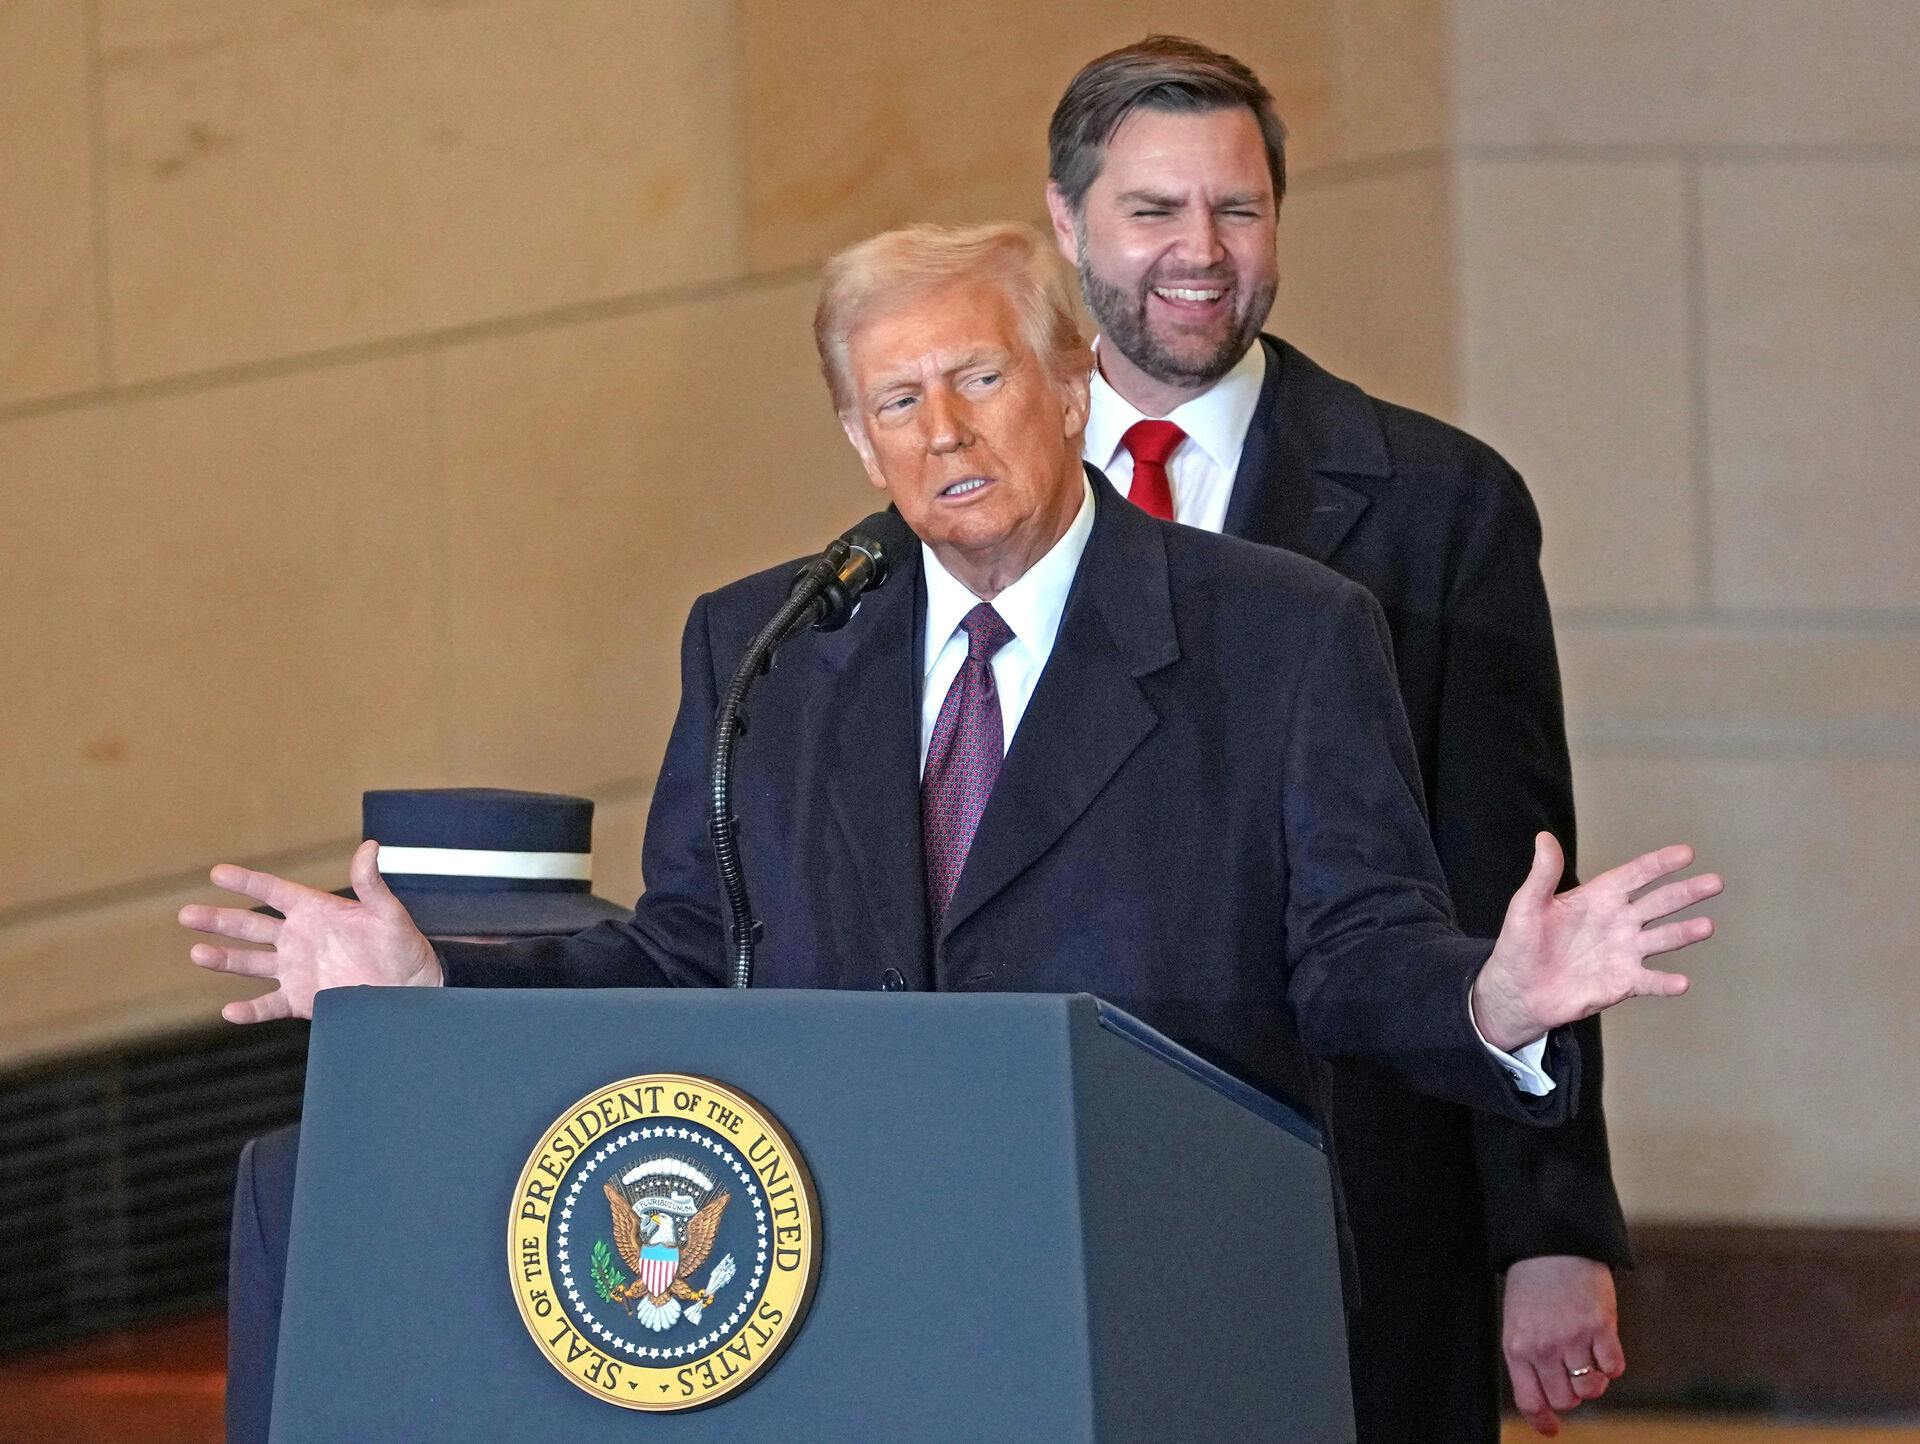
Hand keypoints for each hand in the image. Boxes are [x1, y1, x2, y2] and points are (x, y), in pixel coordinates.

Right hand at [180, 839, 441, 1022]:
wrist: (412, 988)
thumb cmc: (403, 946)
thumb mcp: (388, 912)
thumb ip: (371, 883)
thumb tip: (370, 847)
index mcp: (316, 910)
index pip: (274, 891)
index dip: (246, 882)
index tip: (216, 872)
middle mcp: (299, 938)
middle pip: (250, 925)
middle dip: (218, 920)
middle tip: (186, 914)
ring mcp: (296, 969)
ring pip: (250, 963)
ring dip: (224, 959)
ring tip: (197, 954)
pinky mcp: (301, 999)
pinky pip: (269, 1005)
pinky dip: (249, 1011)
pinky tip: (230, 1011)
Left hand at [1472, 833, 1720, 1050]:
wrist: (1518, 990)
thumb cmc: (1521, 944)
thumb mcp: (1527, 906)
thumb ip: (1542, 875)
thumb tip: (1544, 838)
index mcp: (1598, 898)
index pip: (1635, 875)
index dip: (1659, 864)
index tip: (1687, 853)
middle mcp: (1618, 922)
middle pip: (1659, 903)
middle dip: (1686, 892)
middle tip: (1715, 882)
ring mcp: (1623, 952)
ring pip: (1662, 939)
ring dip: (1684, 933)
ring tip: (1707, 926)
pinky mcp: (1622, 982)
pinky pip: (1650, 981)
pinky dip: (1665, 983)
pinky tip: (1682, 982)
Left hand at [1503, 1255, 1623, 1436]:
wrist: (1551, 1244)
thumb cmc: (1533, 1285)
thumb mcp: (1518, 1322)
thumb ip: (1530, 1359)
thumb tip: (1550, 1402)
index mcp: (1517, 1348)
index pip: (1530, 1401)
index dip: (1543, 1421)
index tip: (1552, 1430)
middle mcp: (1543, 1347)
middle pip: (1565, 1400)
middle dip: (1571, 1393)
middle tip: (1571, 1370)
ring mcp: (1572, 1338)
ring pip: (1590, 1388)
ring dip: (1593, 1380)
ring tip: (1588, 1356)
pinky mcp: (1600, 1326)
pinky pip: (1614, 1368)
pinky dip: (1611, 1364)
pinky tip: (1603, 1346)